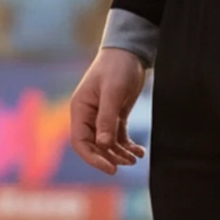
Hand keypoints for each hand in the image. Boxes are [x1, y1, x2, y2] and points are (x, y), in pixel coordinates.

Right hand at [65, 45, 148, 172]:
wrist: (130, 51)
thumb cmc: (116, 67)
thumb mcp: (112, 92)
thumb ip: (107, 119)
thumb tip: (103, 145)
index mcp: (80, 109)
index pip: (80, 142)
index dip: (93, 158)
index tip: (110, 168)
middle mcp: (88, 116)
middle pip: (94, 146)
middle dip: (110, 157)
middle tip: (128, 163)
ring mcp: (101, 117)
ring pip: (107, 144)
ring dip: (120, 154)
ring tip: (135, 158)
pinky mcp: (115, 116)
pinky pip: (118, 137)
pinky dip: (127, 146)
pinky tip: (139, 151)